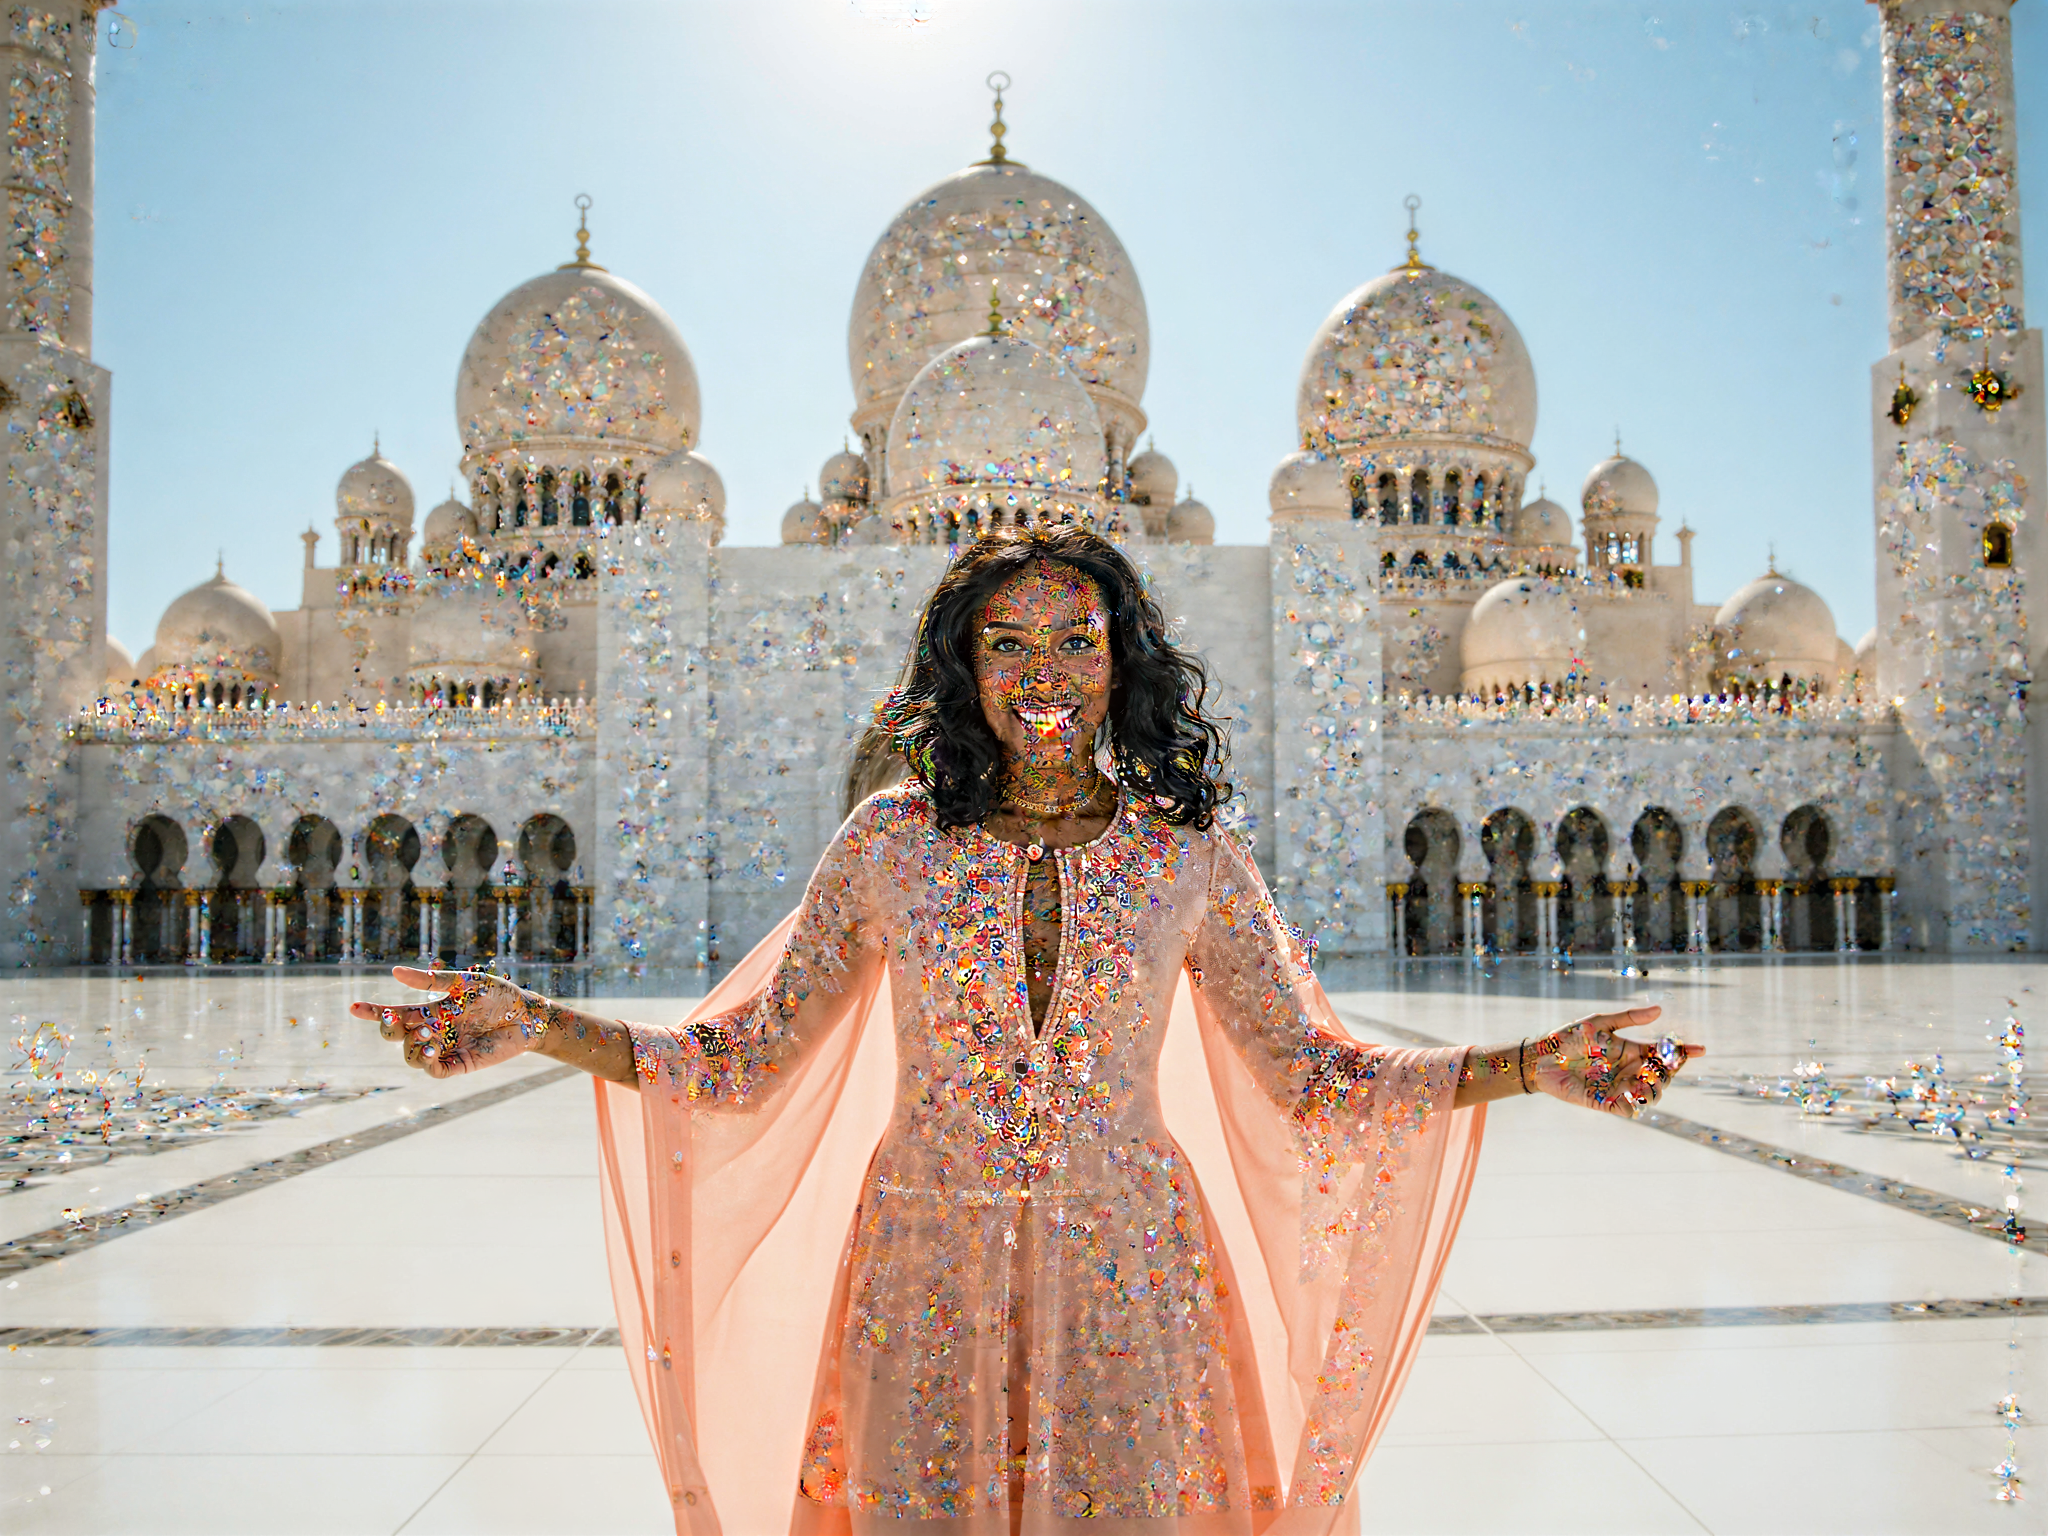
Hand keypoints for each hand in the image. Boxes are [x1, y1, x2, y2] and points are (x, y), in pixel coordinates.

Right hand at [348, 967, 559, 1077]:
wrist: (527, 1016)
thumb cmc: (498, 995)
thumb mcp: (463, 983)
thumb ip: (431, 981)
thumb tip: (395, 972)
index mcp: (431, 1011)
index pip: (396, 1014)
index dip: (373, 1013)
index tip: (353, 1007)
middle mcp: (433, 1031)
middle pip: (396, 1037)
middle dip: (389, 1029)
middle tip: (398, 1018)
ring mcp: (444, 1049)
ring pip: (411, 1056)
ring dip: (412, 1045)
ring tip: (427, 1033)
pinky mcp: (459, 1065)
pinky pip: (433, 1070)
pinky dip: (427, 1062)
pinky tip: (433, 1049)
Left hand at [1525, 1005, 1702, 1116]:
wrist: (1541, 1058)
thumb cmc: (1569, 1038)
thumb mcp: (1598, 1023)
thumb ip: (1627, 1018)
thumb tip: (1659, 1010)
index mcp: (1631, 1051)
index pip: (1663, 1054)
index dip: (1684, 1053)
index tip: (1701, 1049)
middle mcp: (1629, 1071)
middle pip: (1662, 1077)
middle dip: (1668, 1073)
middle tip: (1662, 1065)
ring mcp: (1619, 1088)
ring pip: (1651, 1095)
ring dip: (1655, 1090)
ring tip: (1648, 1080)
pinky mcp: (1605, 1102)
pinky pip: (1627, 1110)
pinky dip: (1635, 1105)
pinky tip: (1632, 1095)